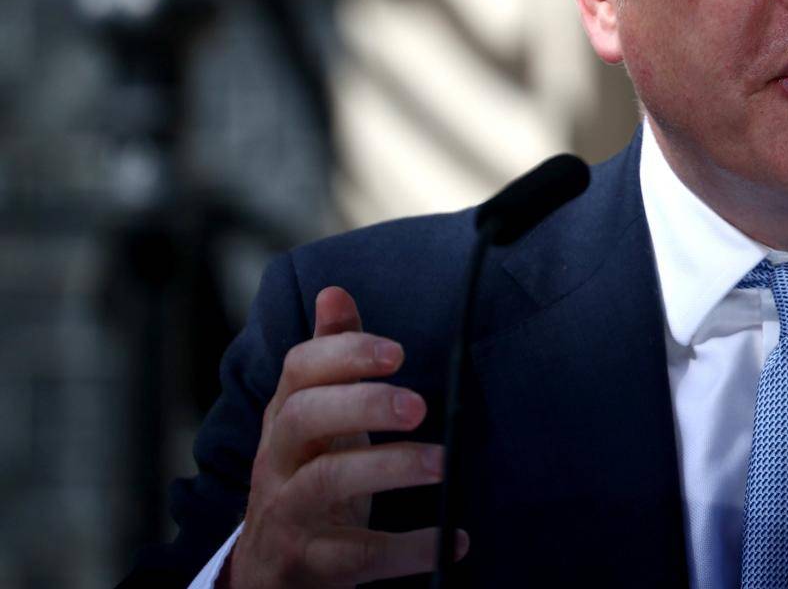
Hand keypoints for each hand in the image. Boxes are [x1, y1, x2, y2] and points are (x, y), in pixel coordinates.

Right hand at [227, 287, 465, 587]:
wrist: (266, 572)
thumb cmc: (305, 478)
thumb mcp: (315, 419)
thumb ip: (331, 359)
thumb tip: (334, 292)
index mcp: (286, 419)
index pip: (299, 371)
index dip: (344, 353)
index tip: (397, 352)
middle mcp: (277, 461)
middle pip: (304, 418)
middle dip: (363, 404)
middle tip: (420, 405)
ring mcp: (288, 513)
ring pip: (326, 482)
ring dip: (389, 467)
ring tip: (443, 464)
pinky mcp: (307, 565)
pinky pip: (357, 555)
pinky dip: (410, 548)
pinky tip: (455, 538)